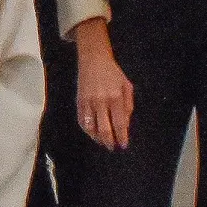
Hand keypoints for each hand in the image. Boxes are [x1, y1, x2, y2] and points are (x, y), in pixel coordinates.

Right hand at [73, 18, 132, 150]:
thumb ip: (128, 106)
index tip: (123, 145)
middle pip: (105, 128)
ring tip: (102, 142)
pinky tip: (92, 133)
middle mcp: (101, 101)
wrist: (93, 60)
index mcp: (116, 98)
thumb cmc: (113, 73)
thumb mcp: (127, 86)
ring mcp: (88, 102)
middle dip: (109, 141)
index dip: (122, 137)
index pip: (119, 123)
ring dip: (97, 138)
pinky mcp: (79, 101)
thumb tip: (125, 125)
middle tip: (112, 147)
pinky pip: (82, 120)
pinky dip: (86, 130)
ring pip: (91, 127)